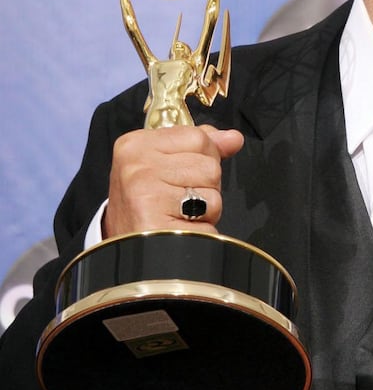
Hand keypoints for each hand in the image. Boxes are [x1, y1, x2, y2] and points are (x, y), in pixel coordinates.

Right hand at [104, 124, 243, 236]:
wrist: (122, 252)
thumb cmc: (146, 206)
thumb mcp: (163, 166)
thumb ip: (200, 147)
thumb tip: (234, 138)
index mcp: (136, 144)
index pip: (198, 137)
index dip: (202, 159)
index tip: (179, 175)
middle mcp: (137, 166)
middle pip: (209, 166)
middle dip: (205, 186)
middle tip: (178, 200)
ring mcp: (145, 193)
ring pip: (212, 194)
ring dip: (205, 210)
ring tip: (178, 216)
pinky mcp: (156, 221)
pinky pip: (207, 220)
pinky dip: (201, 231)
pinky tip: (179, 230)